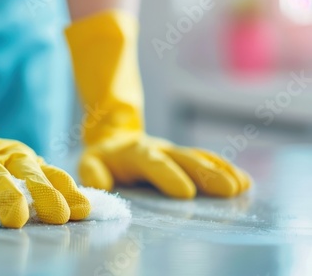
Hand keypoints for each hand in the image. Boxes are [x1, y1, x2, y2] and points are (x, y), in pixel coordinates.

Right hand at [0, 25, 89, 227]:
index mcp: (18, 158)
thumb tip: (86, 210)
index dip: (51, 192)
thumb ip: (55, 185)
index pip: (36, 174)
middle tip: (18, 219)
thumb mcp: (29, 168)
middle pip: (1, 175)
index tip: (67, 214)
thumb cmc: (0, 162)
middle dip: (9, 196)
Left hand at [79, 133, 250, 197]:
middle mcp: (159, 149)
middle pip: (185, 159)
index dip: (169, 176)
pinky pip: (208, 159)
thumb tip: (102, 185)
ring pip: (201, 158)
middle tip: (228, 190)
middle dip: (207, 174)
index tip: (187, 193)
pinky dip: (226, 169)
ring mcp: (175, 151)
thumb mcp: (89, 162)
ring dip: (222, 172)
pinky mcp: (185, 156)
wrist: (116, 138)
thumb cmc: (103, 158)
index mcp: (136, 153)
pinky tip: (244, 182)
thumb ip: (93, 172)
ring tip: (242, 187)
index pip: (154, 162)